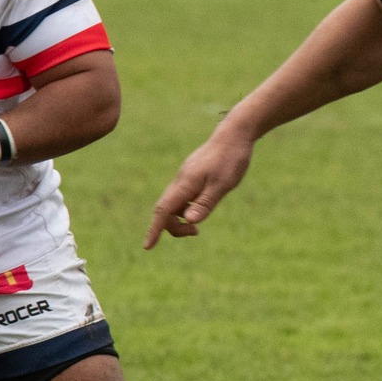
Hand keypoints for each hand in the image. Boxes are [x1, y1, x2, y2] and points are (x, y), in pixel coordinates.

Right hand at [144, 129, 252, 247]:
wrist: (233, 134)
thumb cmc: (231, 159)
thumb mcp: (222, 184)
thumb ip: (205, 203)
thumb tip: (189, 220)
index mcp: (185, 184)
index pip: (164, 211)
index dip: (155, 229)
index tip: (148, 246)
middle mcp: (180, 181)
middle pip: (165, 210)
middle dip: (173, 227)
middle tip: (196, 232)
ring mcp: (185, 178)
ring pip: (174, 204)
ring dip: (181, 218)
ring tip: (200, 224)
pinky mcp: (191, 175)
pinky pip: (182, 197)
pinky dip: (186, 208)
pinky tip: (202, 205)